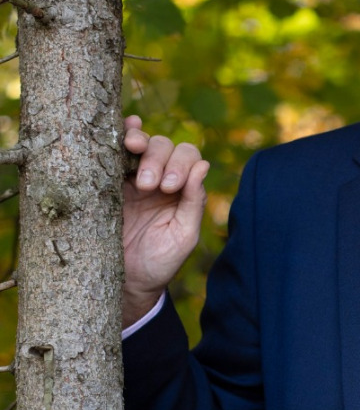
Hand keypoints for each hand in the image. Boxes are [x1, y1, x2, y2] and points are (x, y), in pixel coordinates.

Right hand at [122, 116, 209, 326]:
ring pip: (142, 143)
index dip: (181, 164)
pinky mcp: (106, 181)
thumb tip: (203, 165)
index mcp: (182, 189)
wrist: (124, 282)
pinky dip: (122, 133)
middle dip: (159, 160)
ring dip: (141, 145)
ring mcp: (131, 177)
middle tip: (149, 186)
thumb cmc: (160, 261)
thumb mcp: (185, 235)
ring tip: (134, 157)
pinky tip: (126, 127)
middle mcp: (160, 177)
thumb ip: (194, 201)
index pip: (189, 158)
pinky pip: (114, 151)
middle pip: (164, 146)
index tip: (170, 188)